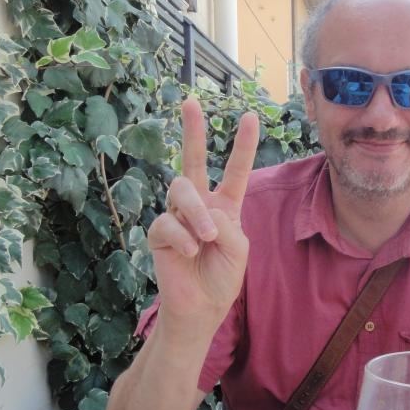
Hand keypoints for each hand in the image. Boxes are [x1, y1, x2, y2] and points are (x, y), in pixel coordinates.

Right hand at [147, 99, 258, 327]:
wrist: (201, 308)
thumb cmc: (222, 278)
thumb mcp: (238, 248)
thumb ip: (226, 223)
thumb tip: (201, 210)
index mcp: (225, 207)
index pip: (234, 171)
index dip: (242, 145)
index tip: (250, 116)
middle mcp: (200, 206)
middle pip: (192, 160)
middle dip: (193, 130)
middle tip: (190, 101)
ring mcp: (176, 217)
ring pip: (181, 190)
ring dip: (196, 213)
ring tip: (207, 238)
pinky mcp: (159, 233)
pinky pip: (167, 222)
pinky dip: (182, 238)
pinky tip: (190, 252)